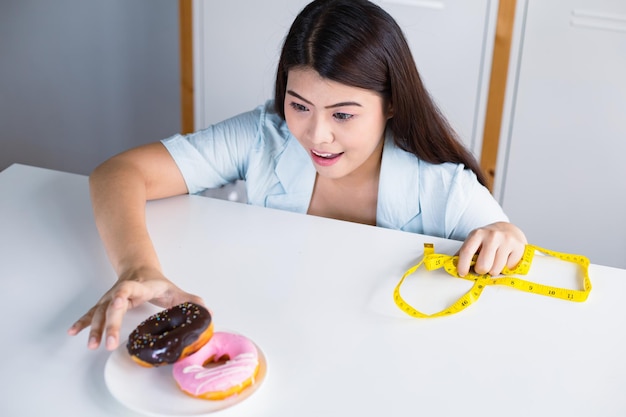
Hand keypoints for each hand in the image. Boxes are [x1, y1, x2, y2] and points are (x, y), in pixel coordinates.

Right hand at [67, 266, 203, 350]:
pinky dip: (83, 322)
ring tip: (92, 345)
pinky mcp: (104, 304)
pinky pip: (91, 314)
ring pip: (100, 312)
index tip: (118, 302)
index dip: (123, 295)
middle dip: (109, 324)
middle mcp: (122, 292)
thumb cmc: (158, 283)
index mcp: (140, 286)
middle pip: (112, 306)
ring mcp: (110, 298)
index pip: (129, 289)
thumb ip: (191, 301)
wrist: (139, 267)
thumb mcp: (175, 290)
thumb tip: (209, 313)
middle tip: (108, 343)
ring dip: (95, 328)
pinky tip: (73, 332)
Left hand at [456, 222, 526, 276]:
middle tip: (482, 267)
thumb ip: (464, 253)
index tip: (462, 273)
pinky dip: (505, 268)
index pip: (467, 251)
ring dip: (493, 271)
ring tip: (494, 262)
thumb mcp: (474, 241)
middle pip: (483, 265)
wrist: (508, 230)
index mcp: (477, 234)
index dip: (463, 265)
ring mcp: (506, 241)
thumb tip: (452, 265)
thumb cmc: (488, 239)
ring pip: (496, 270)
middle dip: (481, 271)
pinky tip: (504, 259)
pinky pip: (508, 268)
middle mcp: (492, 236)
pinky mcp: (518, 247)